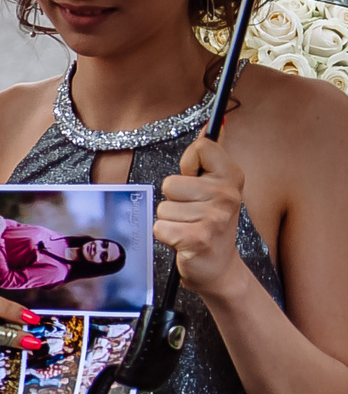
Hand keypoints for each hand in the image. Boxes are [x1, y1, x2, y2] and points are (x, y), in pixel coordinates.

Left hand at [160, 135, 247, 300]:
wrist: (220, 269)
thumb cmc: (212, 225)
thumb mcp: (218, 187)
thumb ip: (213, 155)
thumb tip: (216, 124)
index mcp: (233, 178)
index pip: (202, 147)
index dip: (189, 164)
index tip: (196, 180)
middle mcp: (227, 196)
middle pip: (171, 181)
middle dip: (174, 199)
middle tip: (191, 213)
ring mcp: (214, 218)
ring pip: (163, 206)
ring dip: (170, 219)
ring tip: (189, 227)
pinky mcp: (197, 238)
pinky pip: (160, 227)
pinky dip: (165, 236)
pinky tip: (183, 241)